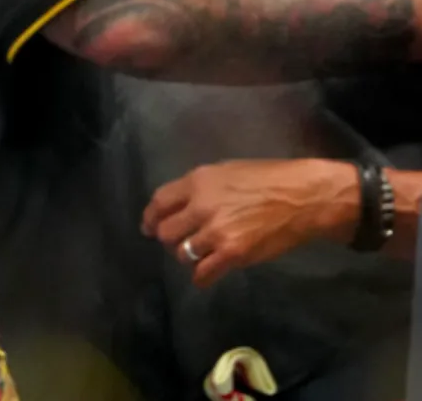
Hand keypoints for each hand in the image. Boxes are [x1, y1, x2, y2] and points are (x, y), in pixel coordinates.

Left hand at [142, 159, 358, 287]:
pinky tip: (205, 276)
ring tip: (197, 256)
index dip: (150, 216)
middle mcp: (200, 206)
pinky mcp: (233, 254)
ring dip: (186, 257)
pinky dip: (201, 277)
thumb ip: (201, 188)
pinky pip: (203, 272)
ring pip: (182, 253)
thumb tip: (182, 205)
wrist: (301, 197)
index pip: (160, 201)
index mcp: (197, 181)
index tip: (148, 227)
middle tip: (177, 243)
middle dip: (168, 239)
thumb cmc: (266, 179)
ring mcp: (216, 231)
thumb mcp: (225, 171)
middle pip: (166, 230)